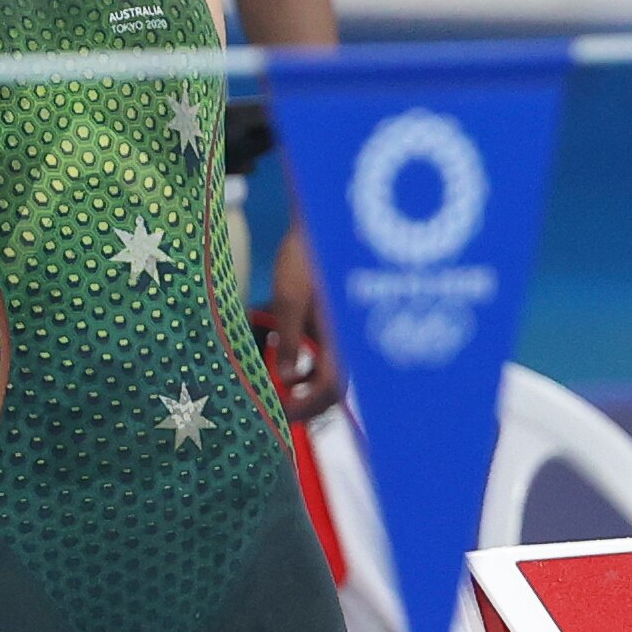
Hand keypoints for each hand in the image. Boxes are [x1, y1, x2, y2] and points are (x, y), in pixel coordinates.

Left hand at [263, 215, 339, 415]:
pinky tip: (294, 362)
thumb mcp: (290, 297)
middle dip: (308, 402)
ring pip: (335, 371)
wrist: (329, 220)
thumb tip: (286, 376)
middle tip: (280, 408)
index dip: (304, 405)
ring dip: (310, 385)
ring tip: (283, 387)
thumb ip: (289, 340)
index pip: (329, 388)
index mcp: (343, 336)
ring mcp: (348, 330)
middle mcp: (352, 338)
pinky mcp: (342, 320)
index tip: (279, 411)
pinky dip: (314, 365)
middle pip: (336, 386)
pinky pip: (333, 354)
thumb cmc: (309, 256)